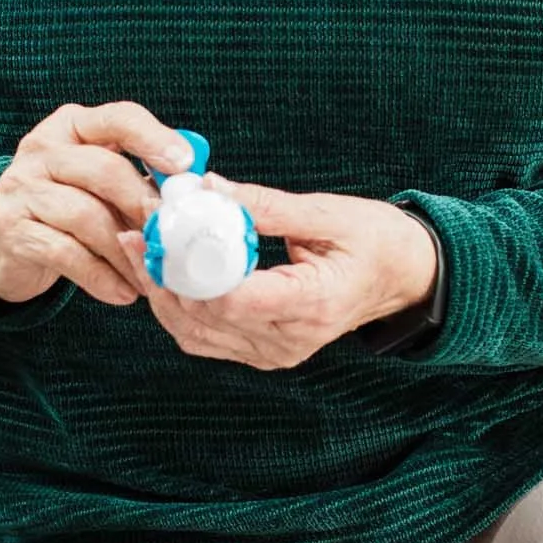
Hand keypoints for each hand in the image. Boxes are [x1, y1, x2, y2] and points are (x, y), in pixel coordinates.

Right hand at [0, 102, 193, 306]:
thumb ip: (137, 177)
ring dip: (125, 251)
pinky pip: (66, 253)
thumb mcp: (97, 182)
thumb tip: (192, 188)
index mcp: (71, 126)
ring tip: (150, 276)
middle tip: (171, 237)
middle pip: (104, 170)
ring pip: (86, 215)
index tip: (185, 165)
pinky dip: (101, 277)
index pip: (118, 119)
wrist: (0, 244)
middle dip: (143, 205)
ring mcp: (21, 188)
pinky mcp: (12, 228)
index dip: (154, 139)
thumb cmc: (64, 207)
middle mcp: (41, 149)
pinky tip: (123, 293)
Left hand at [117, 182, 437, 370]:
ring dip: (163, 294)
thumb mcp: (329, 213)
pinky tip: (166, 274)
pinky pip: (205, 339)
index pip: (233, 299)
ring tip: (141, 250)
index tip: (161, 233)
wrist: (405, 278)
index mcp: (313, 305)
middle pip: (204, 319)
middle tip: (137, 234)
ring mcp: (276, 353)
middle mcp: (290, 340)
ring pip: (195, 335)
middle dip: (164, 277)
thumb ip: (267, 205)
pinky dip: (179, 309)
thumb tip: (209, 188)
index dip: (189, 269)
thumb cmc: (377, 241)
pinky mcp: (263, 353)